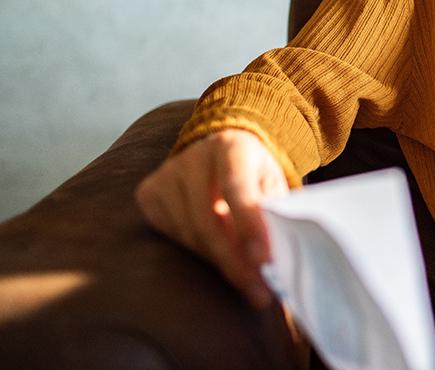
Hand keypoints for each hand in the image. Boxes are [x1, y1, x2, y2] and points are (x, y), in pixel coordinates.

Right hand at [135, 128, 287, 308]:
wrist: (216, 147)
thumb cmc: (252, 171)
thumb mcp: (271, 180)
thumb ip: (275, 210)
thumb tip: (282, 257)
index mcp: (231, 146)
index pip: (237, 188)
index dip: (250, 227)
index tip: (265, 262)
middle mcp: (192, 157)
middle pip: (208, 221)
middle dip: (236, 262)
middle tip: (259, 292)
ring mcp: (165, 175)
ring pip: (190, 235)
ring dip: (220, 263)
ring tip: (247, 281)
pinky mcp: (148, 193)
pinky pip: (172, 236)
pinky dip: (198, 253)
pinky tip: (218, 255)